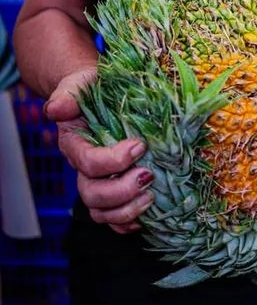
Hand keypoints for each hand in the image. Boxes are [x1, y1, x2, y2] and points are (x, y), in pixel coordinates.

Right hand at [45, 70, 153, 233]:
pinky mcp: (113, 189)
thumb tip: (57, 109)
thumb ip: (68, 94)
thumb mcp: (80, 82)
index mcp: (75, 144)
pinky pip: (113, 219)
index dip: (113, 160)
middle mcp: (84, 168)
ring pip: (102, 211)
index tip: (140, 145)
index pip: (88, 163)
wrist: (99, 91)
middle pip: (93, 194)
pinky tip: (147, 214)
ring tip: (152, 197)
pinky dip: (128, 222)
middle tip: (149, 176)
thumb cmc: (91, 86)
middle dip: (121, 190)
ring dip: (127, 210)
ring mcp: (98, 182)